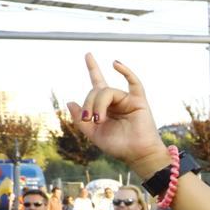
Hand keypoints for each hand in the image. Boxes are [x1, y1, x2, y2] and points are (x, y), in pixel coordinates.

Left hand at [64, 54, 169, 172]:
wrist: (137, 154)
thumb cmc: (118, 146)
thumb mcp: (93, 134)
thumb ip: (80, 120)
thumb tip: (71, 101)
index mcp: (106, 107)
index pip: (98, 84)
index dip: (93, 69)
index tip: (88, 55)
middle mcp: (116, 100)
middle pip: (96, 90)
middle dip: (89, 103)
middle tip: (90, 120)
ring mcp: (127, 99)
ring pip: (106, 91)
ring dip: (98, 104)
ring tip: (99, 120)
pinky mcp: (138, 101)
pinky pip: (133, 83)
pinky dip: (125, 72)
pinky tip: (115, 64)